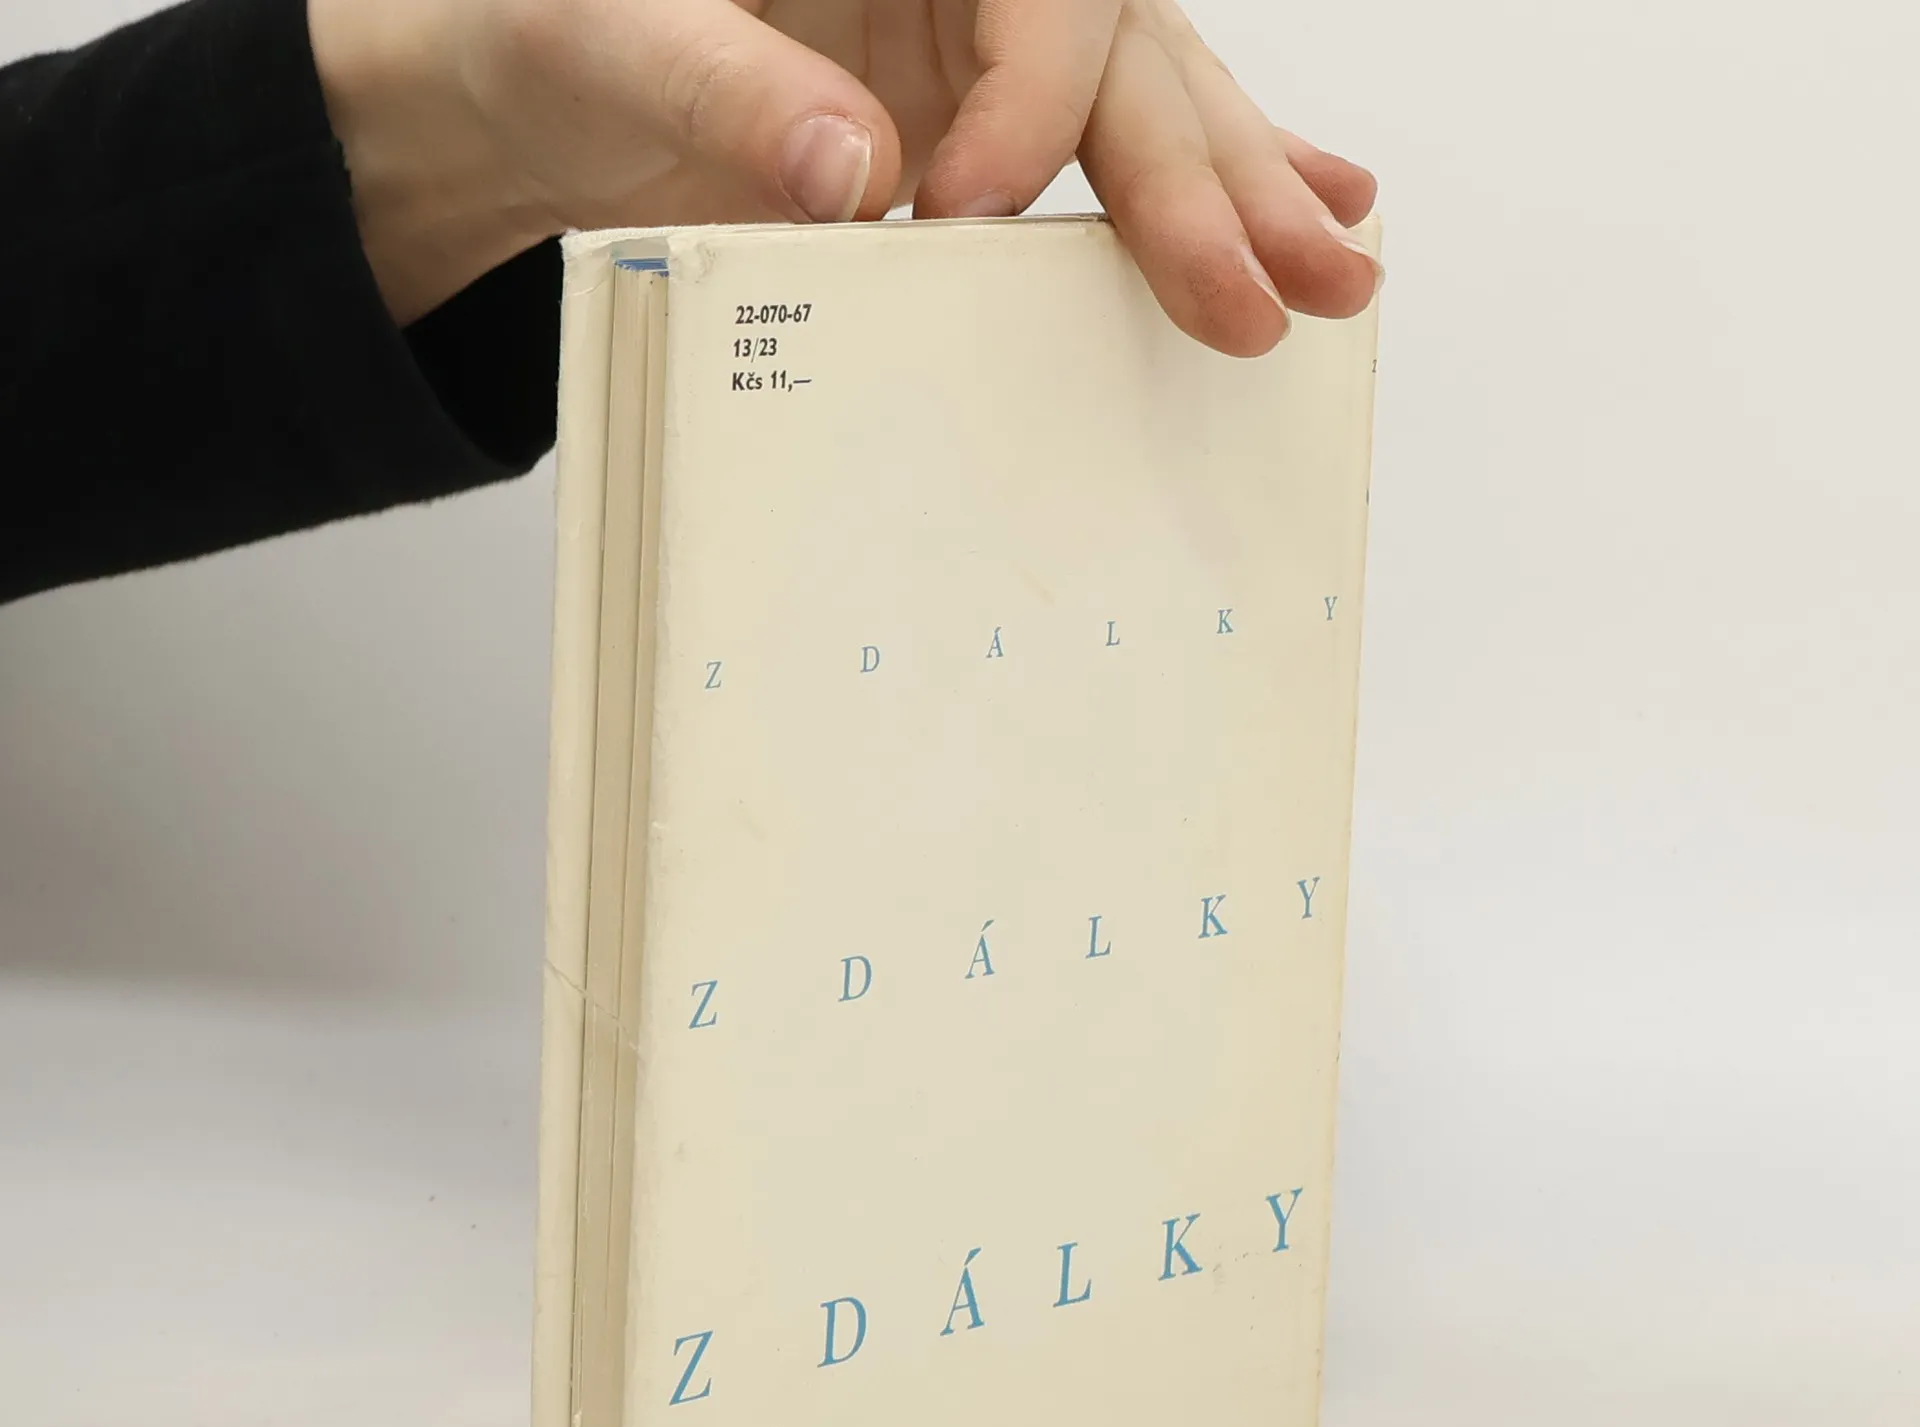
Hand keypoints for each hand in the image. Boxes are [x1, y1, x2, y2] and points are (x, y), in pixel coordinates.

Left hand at [309, 0, 1379, 353]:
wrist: (537, 90)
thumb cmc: (557, 35)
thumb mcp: (606, 44)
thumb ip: (727, 88)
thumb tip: (859, 167)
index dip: (1029, 96)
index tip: (967, 211)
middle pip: (1124, 52)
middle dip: (1202, 176)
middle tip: (1272, 289)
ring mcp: (985, 49)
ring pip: (1154, 100)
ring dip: (1247, 195)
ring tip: (1336, 273)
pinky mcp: (987, 128)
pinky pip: (1124, 144)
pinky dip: (1221, 178)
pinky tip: (1321, 204)